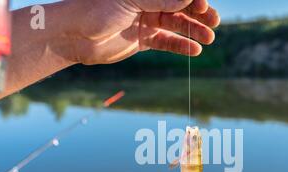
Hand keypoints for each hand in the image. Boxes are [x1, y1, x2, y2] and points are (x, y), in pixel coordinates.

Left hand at [62, 0, 220, 64]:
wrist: (73, 36)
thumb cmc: (95, 9)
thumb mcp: (130, 0)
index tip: (204, 6)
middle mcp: (146, 1)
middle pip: (179, 6)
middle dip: (198, 14)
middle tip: (213, 23)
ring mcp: (145, 20)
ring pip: (175, 25)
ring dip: (193, 31)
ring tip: (208, 39)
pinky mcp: (142, 39)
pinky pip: (166, 42)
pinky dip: (180, 46)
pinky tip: (194, 50)